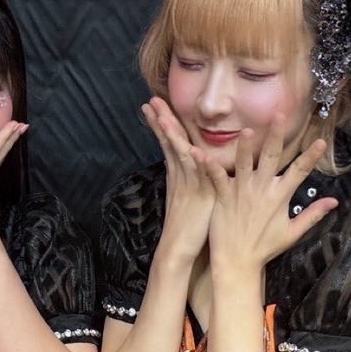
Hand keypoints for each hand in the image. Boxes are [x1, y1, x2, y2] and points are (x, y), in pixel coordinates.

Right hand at [145, 98, 215, 264]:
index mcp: (177, 176)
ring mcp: (188, 185)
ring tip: (161, 115)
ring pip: (179, 153)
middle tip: (151, 99)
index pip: (167, 143)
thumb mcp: (186, 199)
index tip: (152, 106)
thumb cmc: (186, 229)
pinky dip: (194, 162)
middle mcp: (180, 176)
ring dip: (171, 134)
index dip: (160, 124)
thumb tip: (184, 165)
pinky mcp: (199, 196)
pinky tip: (191, 150)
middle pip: (169, 142)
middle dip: (160, 120)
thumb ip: (186, 180)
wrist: (178, 252)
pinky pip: (197, 176)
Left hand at [199, 119, 337, 274]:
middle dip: (276, 135)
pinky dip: (208, 165)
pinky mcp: (222, 197)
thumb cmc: (264, 248)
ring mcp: (241, 192)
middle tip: (280, 114)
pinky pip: (215, 178)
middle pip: (272, 157)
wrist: (237, 262)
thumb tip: (334, 202)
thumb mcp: (292, 232)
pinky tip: (199, 152)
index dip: (311, 155)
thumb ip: (313, 214)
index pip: (300, 171)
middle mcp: (262, 190)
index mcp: (280, 196)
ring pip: (244, 163)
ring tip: (246, 129)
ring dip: (245, 146)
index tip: (321, 140)